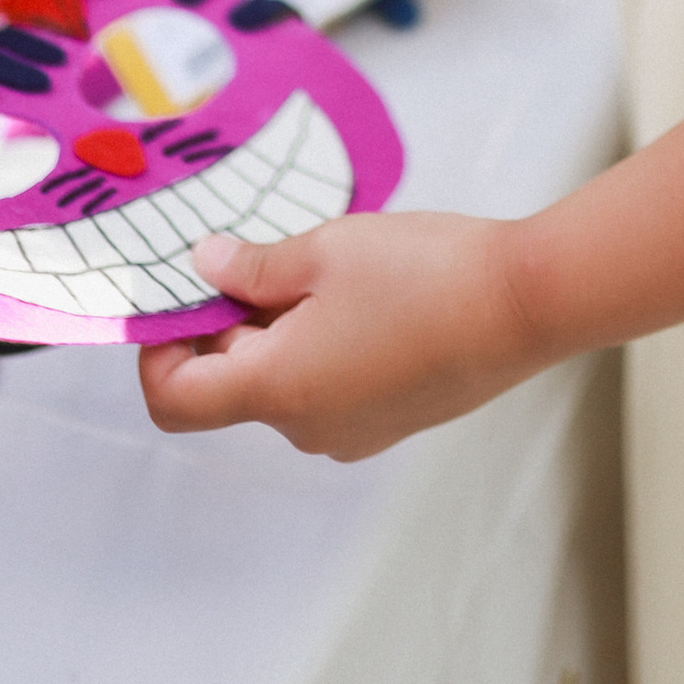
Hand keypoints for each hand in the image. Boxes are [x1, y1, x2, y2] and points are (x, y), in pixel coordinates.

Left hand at [138, 209, 547, 456]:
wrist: (526, 304)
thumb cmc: (426, 273)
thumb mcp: (326, 249)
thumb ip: (252, 266)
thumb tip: (202, 267)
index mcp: (278, 390)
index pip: (174, 400)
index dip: (158, 348)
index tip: (181, 293)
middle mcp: (306, 429)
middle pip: (230, 388)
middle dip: (230, 324)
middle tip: (266, 255)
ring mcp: (350, 433)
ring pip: (281, 385)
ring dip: (280, 332)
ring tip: (328, 269)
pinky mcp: (388, 422)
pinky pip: (326, 391)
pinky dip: (321, 348)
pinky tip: (366, 297)